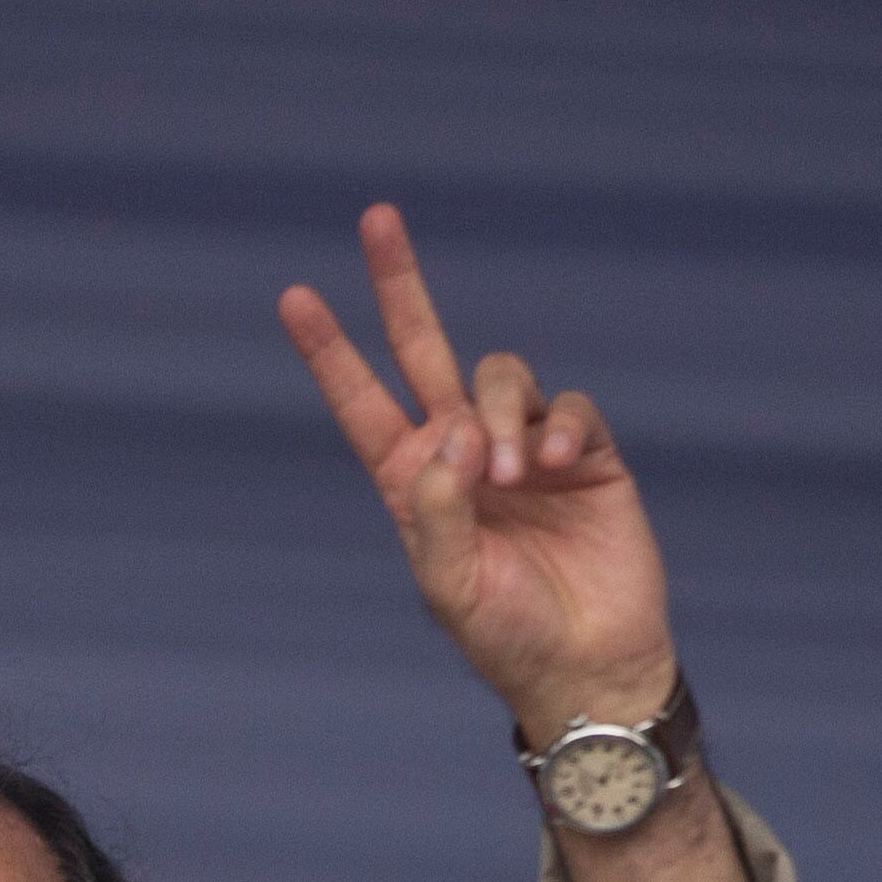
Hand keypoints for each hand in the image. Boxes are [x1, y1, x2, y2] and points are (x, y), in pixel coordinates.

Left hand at [280, 205, 672, 741]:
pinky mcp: (587, 456)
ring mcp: (523, 449)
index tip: (294, 296)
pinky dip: (558, 429)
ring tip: (510, 478)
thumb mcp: (447, 582)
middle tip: (376, 217)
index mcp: (410, 482)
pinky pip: (567, 411)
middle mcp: (461, 453)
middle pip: (424, 350)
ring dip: (500, 413)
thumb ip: (435, 510)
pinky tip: (554, 469)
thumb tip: (449, 432)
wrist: (586, 665)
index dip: (330, 350)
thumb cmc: (504, 634)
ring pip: (500, 378)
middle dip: (398, 286)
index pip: (361, 401)